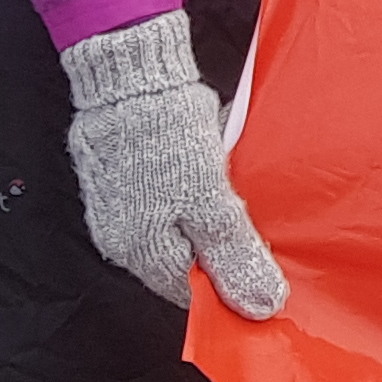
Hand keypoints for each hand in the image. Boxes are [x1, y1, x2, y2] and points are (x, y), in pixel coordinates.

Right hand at [57, 15, 289, 319]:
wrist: (131, 76)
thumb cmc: (168, 137)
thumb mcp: (212, 201)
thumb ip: (234, 256)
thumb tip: (260, 306)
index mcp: (141, 253)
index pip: (192, 293)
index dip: (230, 286)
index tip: (265, 272)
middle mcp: (121, 239)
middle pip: (182, 263)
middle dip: (221, 253)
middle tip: (259, 231)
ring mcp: (115, 208)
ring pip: (174, 231)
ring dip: (206, 222)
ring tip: (236, 201)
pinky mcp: (118, 178)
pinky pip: (161, 202)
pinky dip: (188, 196)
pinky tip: (210, 177)